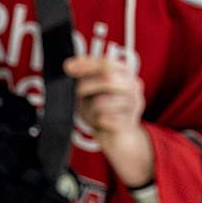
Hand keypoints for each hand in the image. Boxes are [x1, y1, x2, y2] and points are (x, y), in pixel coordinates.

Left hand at [65, 55, 151, 186]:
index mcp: (126, 74)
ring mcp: (134, 105)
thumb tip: (69, 66)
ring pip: (103, 102)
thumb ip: (86, 78)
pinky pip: (105, 119)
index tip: (68, 67)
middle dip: (87, 85)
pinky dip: (98, 120)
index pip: (107, 63)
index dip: (87, 64)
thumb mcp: (94, 91)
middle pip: (108, 79)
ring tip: (93, 112)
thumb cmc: (105, 111)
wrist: (120, 139)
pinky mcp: (129, 123)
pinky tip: (100, 121)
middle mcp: (134, 87)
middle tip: (75, 92)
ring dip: (91, 108)